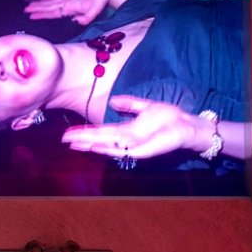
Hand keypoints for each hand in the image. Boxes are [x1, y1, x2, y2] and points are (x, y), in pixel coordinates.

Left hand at [24, 0, 127, 25]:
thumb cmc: (102, 0)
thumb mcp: (96, 10)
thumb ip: (86, 17)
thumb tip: (74, 20)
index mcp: (71, 9)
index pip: (52, 13)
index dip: (42, 14)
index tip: (31, 16)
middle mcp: (67, 4)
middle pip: (48, 7)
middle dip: (37, 9)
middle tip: (25, 10)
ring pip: (50, 1)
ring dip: (39, 3)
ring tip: (29, 4)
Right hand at [61, 96, 214, 159]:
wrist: (187, 126)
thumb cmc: (169, 118)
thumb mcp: (146, 106)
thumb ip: (130, 104)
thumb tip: (113, 101)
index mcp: (128, 130)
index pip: (102, 131)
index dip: (86, 132)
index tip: (68, 133)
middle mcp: (128, 139)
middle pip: (102, 139)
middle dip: (83, 140)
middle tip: (64, 140)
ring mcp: (136, 145)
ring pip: (110, 146)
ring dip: (93, 145)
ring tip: (77, 144)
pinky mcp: (145, 150)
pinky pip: (126, 150)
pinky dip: (112, 149)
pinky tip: (100, 147)